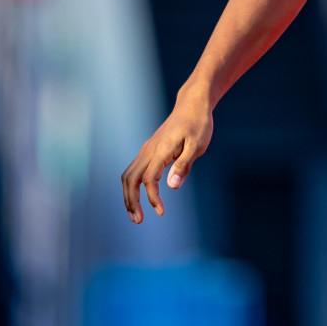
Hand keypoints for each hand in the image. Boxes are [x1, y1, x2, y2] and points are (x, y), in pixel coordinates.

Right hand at [121, 92, 213, 223]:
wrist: (193, 104)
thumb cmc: (199, 124)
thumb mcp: (197, 145)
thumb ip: (184, 165)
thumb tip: (172, 187)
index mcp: (161, 150)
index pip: (149, 179)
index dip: (152, 198)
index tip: (161, 212)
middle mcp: (149, 149)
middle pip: (131, 179)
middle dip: (131, 201)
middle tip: (138, 221)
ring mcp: (147, 149)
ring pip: (128, 175)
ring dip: (128, 195)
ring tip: (135, 214)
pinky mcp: (149, 149)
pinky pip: (134, 169)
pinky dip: (132, 185)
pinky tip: (138, 197)